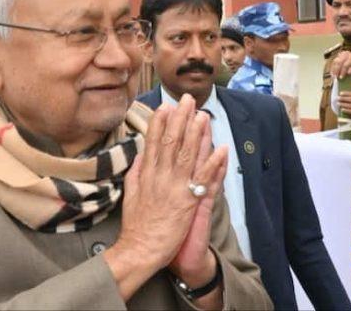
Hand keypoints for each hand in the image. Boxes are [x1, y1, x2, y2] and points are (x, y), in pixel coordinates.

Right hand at [104, 94, 227, 300]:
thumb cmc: (136, 225)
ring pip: (187, 153)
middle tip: (186, 100)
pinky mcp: (188, 201)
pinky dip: (213, 162)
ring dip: (196, 132)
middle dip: (179, 119)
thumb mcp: (130, 193)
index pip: (154, 142)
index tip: (165, 106)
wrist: (140, 249)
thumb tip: (140, 154)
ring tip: (202, 114)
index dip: (160, 122)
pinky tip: (221, 148)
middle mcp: (160, 176)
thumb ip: (136, 172)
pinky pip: (203, 177)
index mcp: (146, 174)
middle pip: (171, 142)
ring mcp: (175, 187)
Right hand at [330, 51, 350, 78]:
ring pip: (335, 61)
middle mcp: (346, 54)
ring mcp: (342, 54)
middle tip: (335, 78)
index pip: (345, 65)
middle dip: (336, 71)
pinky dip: (333, 68)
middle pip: (339, 62)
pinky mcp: (339, 55)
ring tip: (333, 76)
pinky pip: (334, 62)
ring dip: (333, 69)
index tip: (341, 78)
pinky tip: (333, 73)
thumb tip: (348, 72)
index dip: (342, 72)